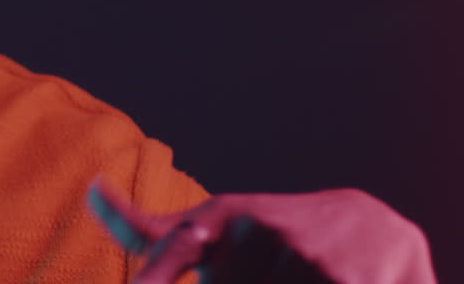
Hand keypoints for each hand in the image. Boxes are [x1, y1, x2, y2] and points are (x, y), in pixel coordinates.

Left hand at [88, 178, 435, 283]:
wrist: (370, 226)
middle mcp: (258, 235)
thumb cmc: (268, 232)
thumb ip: (147, 227)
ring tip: (309, 276)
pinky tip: (342, 282)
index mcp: (217, 226)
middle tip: (273, 274)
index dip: (157, 272)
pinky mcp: (347, 280)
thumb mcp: (212, 225)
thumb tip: (93, 190)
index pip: (173, 248)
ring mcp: (304, 258)